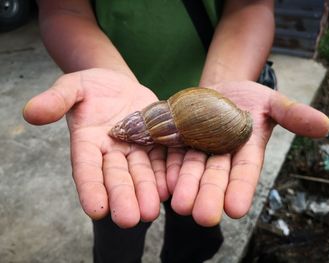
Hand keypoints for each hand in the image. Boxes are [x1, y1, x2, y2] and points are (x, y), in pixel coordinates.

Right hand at [23, 68, 168, 227]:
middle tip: (129, 219)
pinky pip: (161, 160)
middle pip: (116, 178)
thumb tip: (30, 112)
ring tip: (151, 211)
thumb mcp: (73, 86)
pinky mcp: (155, 144)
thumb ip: (56, 99)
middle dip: (122, 197)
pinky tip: (170, 188)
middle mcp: (111, 153)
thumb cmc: (93, 86)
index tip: (95, 209)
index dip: (90, 188)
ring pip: (140, 174)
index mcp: (87, 143)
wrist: (120, 85)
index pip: (86, 168)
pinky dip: (165, 174)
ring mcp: (134, 150)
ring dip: (146, 193)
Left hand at [166, 81, 328, 225]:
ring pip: (192, 170)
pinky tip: (165, 182)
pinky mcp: (179, 141)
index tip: (235, 208)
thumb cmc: (249, 98)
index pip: (245, 172)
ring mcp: (198, 149)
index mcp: (245, 151)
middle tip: (203, 216)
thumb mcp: (271, 102)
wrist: (219, 90)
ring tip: (180, 205)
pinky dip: (170, 169)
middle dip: (210, 196)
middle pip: (215, 177)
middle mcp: (220, 156)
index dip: (240, 189)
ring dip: (186, 187)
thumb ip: (292, 114)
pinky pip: (173, 155)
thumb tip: (324, 125)